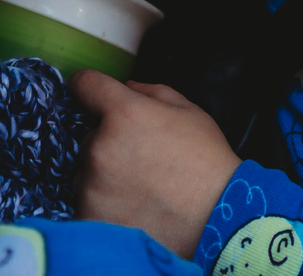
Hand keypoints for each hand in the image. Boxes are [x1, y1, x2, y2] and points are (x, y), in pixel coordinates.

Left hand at [70, 71, 240, 256]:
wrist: (217, 218)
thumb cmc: (207, 162)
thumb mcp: (189, 112)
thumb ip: (152, 91)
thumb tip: (126, 87)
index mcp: (124, 113)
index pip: (85, 83)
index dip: (88, 85)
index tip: (90, 93)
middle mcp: (100, 146)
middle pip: (90, 136)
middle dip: (109, 143)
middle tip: (141, 160)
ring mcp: (90, 185)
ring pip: (85, 172)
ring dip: (103, 176)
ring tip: (139, 190)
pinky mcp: (87, 216)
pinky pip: (86, 202)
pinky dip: (103, 205)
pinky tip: (132, 210)